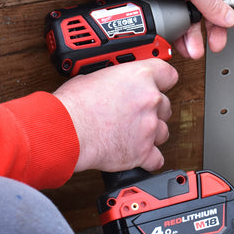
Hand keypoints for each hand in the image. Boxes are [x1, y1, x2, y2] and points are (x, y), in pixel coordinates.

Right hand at [53, 59, 177, 172]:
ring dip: (151, 133)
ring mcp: (149, 127)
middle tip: (136, 114)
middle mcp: (150, 100)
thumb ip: (113, 79)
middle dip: (153, 110)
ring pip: (163, 131)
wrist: (65, 131)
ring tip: (133, 134)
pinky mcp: (143, 152)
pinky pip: (157, 158)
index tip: (160, 85)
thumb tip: (110, 83)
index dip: (163, 80)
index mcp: (140, 76)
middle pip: (165, 105)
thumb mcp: (93, 77)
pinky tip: (138, 155)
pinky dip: (148, 159)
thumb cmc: (73, 104)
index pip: (169, 74)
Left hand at [78, 0, 233, 57]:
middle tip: (217, 42)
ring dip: (194, 34)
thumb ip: (211, 2)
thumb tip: (228, 17)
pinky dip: (178, 32)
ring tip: (195, 48)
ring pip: (192, 16)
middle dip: (214, 26)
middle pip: (211, 5)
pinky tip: (180, 41)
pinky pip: (176, 20)